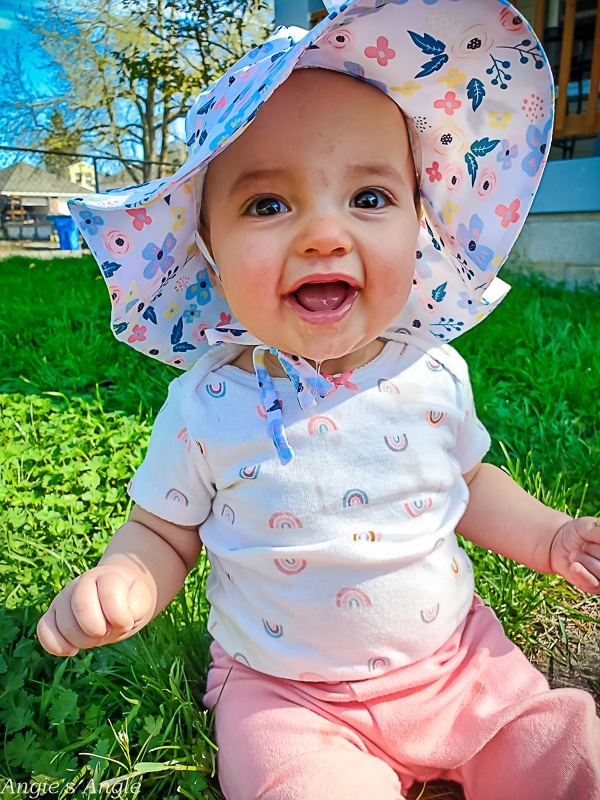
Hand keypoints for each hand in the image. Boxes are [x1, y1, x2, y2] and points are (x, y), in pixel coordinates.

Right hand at [37, 565, 154, 655]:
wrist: (117, 597)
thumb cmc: (130, 600)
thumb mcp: (142, 601)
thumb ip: (136, 607)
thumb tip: (120, 620)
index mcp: (107, 576)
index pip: (109, 592)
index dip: (119, 616)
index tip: (127, 623)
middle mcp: (82, 582)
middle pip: (81, 606)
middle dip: (98, 629)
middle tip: (108, 632)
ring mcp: (64, 597)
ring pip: (63, 623)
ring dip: (82, 640)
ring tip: (95, 638)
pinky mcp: (52, 614)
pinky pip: (44, 630)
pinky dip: (56, 646)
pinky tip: (73, 650)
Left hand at [550, 516, 599, 592]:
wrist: (559, 544)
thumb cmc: (579, 533)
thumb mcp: (588, 526)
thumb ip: (599, 532)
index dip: (597, 542)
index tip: (592, 535)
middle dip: (592, 549)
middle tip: (583, 545)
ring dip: (584, 559)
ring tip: (575, 553)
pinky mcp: (594, 587)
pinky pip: (591, 582)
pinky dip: (582, 573)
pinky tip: (574, 566)